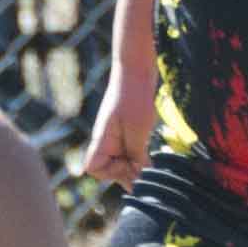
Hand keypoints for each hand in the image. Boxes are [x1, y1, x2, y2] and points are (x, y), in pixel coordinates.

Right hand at [81, 67, 153, 188]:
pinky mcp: (129, 131)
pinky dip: (143, 157)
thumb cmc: (134, 96)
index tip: (128, 166)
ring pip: (124, 162)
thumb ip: (137, 156)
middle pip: (111, 169)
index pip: (94, 168)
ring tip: (152, 159)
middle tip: (146, 166)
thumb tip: (142, 178)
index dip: (109, 174)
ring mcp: (118, 136)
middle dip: (128, 172)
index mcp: (102, 140)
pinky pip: (133, 152)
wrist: (137, 68)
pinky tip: (153, 152)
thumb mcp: (138, 131)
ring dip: (138, 165)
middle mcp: (107, 140)